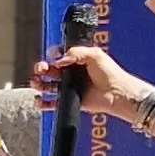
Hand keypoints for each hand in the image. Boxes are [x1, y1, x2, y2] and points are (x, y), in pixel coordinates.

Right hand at [33, 43, 147, 109]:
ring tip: (37, 83)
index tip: (54, 57)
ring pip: (47, 85)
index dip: (53, 55)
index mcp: (77, 59)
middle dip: (42, 68)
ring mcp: (69, 87)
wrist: (117, 94)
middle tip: (42, 69)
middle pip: (50, 69)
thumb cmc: (111, 73)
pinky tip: (39, 100)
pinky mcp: (69, 101)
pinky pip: (52, 103)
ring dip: (39, 83)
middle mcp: (71, 73)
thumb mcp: (95, 54)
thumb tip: (58, 61)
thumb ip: (76, 52)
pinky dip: (43, 103)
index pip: (58, 55)